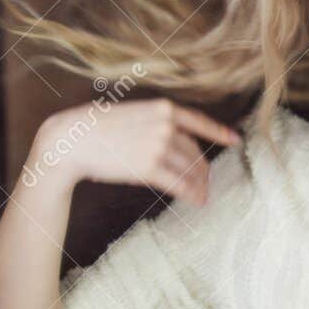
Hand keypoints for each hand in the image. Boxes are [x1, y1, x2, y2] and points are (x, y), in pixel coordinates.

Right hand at [32, 98, 239, 204]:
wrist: (73, 139)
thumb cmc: (95, 127)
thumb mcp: (131, 113)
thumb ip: (154, 123)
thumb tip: (171, 142)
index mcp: (162, 108)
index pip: (198, 121)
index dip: (218, 132)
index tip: (234, 140)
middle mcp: (165, 125)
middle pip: (194, 151)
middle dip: (202, 169)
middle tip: (206, 182)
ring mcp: (159, 145)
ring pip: (190, 169)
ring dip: (199, 184)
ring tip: (203, 195)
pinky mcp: (150, 167)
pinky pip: (179, 183)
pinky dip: (192, 194)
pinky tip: (198, 200)